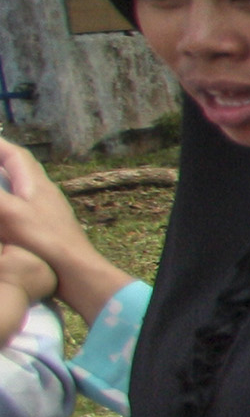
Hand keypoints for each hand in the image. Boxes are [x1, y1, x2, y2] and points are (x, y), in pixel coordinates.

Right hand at [0, 141, 123, 319]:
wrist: (76, 271)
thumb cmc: (44, 241)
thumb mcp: (10, 214)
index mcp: (36, 184)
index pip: (17, 155)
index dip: (0, 145)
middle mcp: (45, 192)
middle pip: (22, 167)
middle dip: (3, 158)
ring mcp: (49, 209)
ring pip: (25, 185)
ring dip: (8, 178)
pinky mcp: (49, 226)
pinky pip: (27, 203)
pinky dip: (13, 199)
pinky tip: (8, 210)